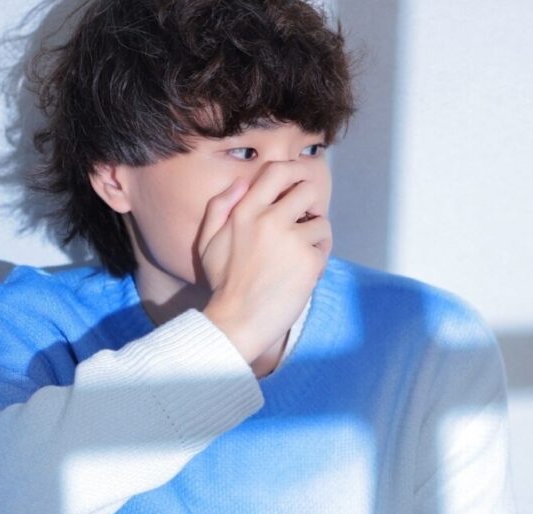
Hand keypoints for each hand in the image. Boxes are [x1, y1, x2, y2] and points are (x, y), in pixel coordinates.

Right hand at [198, 161, 331, 365]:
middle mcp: (269, 220)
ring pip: (321, 221)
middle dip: (310, 204)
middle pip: (307, 190)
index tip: (298, 182)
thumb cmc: (222, 285)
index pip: (277, 171)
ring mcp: (292, 239)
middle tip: (304, 222)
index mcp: (245, 211)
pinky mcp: (309, 261)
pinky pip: (325, 247)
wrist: (237, 322)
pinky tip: (305, 273)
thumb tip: (241, 183)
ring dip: (316, 236)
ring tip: (302, 255)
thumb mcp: (207, 242)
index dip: (293, 171)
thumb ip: (219, 207)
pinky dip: (319, 258)